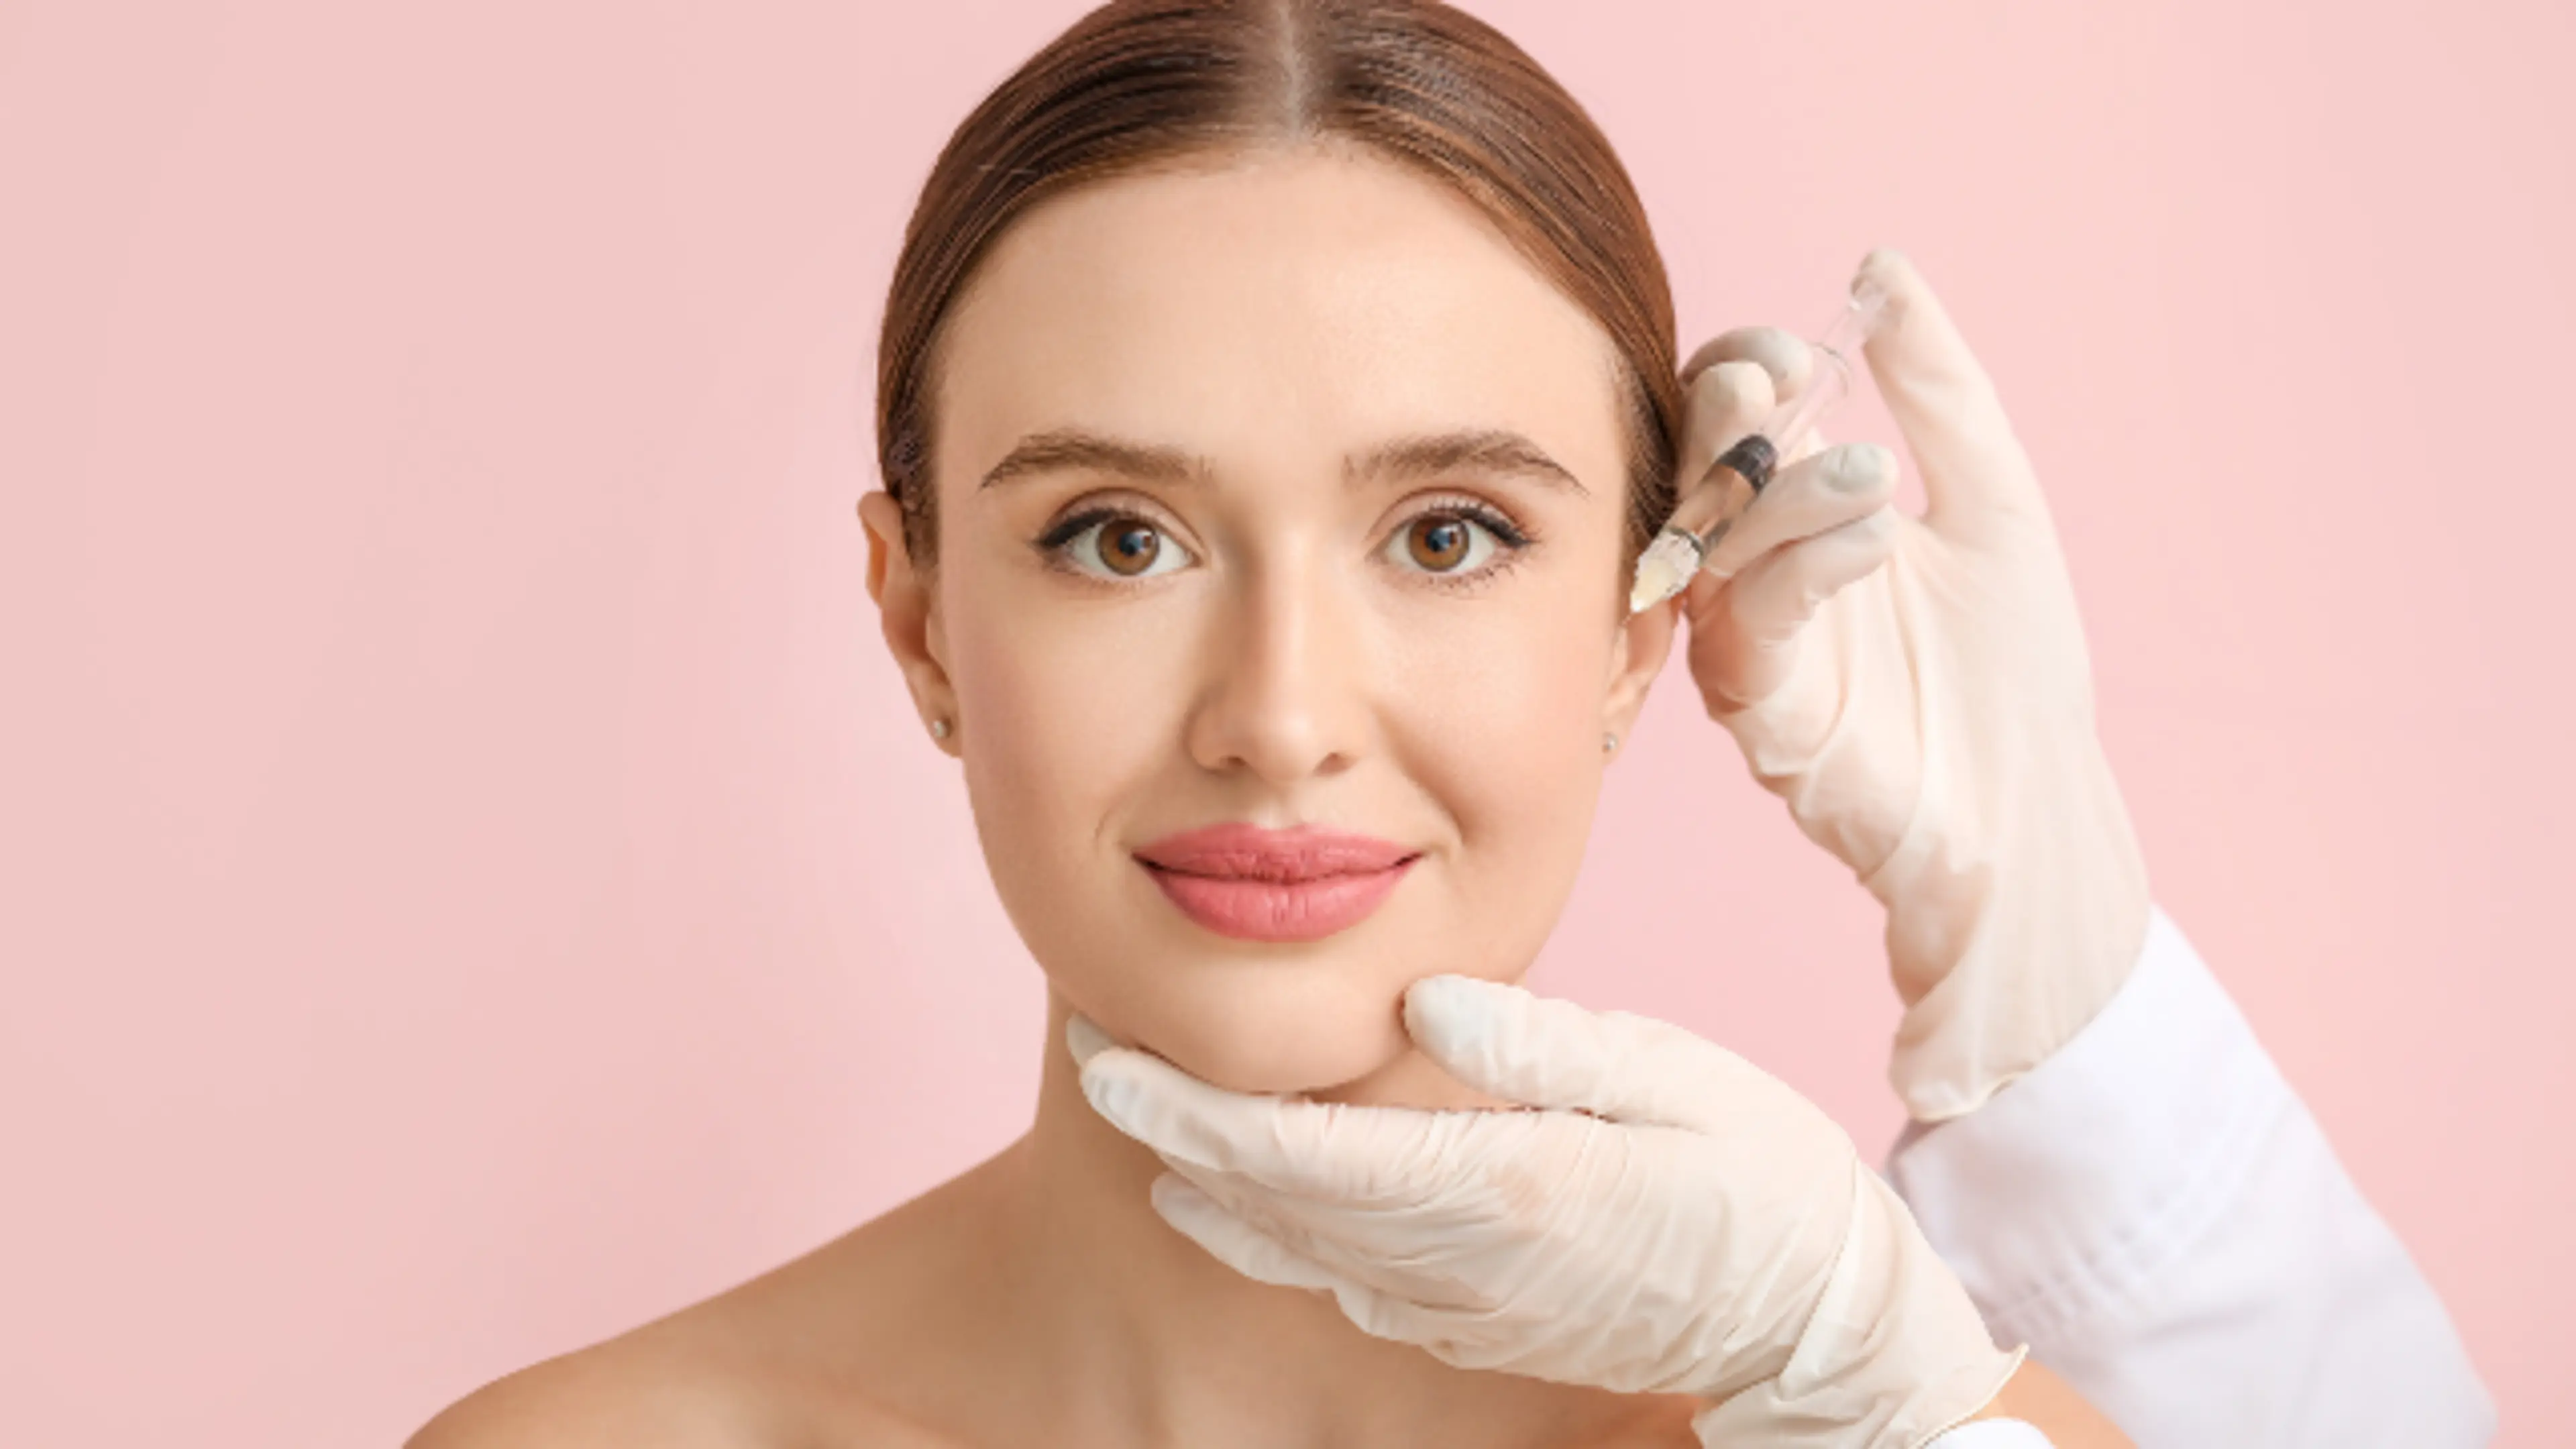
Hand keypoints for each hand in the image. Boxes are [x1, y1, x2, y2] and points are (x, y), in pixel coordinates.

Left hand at [1071, 980, 2022, 1447]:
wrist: (1820, 1334)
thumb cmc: (1766, 1189)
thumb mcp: (1681, 1084)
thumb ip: (1546, 1048)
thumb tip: (1425, 1001)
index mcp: (1503, 1191)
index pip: (1304, 1155)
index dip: (1194, 1110)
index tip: (1112, 1062)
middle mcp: (1458, 1265)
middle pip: (1275, 1201)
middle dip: (1174, 1131)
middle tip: (1098, 1056)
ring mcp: (1461, 1308)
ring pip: (1297, 1248)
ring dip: (1211, 1181)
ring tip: (1146, 1111)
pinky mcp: (1475, 1326)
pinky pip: (1345, 1279)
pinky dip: (1278, 1227)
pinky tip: (1245, 1186)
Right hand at [1671, 249, 2149, 1119]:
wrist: (2034, 808)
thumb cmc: (2015, 670)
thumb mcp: (1992, 498)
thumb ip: (1938, 388)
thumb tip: (1879, 269)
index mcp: (1798, 509)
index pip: (1733, 413)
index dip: (1746, 369)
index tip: (1797, 348)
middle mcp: (1754, 566)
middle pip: (1695, 465)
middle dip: (1729, 414)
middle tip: (1783, 384)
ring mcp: (1744, 637)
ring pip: (1715, 537)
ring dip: (1786, 488)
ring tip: (1877, 482)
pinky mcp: (1755, 705)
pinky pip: (1749, 618)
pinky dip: (1806, 565)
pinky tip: (1874, 540)